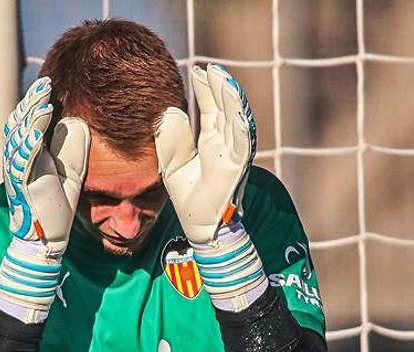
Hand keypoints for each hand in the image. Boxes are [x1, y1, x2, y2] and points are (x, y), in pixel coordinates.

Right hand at [0, 77, 89, 321]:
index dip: (34, 103)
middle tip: (46, 82)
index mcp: (26, 158)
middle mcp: (17, 161)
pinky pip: (25, 155)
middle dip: (31, 101)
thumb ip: (70, 149)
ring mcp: (18, 172)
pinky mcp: (24, 183)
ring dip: (32, 113)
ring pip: (19, 135)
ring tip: (44, 94)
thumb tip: (79, 124)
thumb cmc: (55, 208)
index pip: (25, 124)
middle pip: (19, 124)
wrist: (45, 240)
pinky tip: (42, 122)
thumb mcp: (68, 172)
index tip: (49, 84)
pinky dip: (32, 137)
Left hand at [154, 64, 256, 245]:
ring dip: (233, 101)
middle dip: (220, 87)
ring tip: (223, 80)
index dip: (206, 89)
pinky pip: (243, 144)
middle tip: (210, 67)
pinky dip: (241, 127)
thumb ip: (171, 138)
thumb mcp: (171, 162)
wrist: (198, 223)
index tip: (199, 70)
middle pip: (226, 109)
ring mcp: (234, 154)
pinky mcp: (237, 168)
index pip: (211, 109)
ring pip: (238, 121)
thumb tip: (170, 112)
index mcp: (211, 141)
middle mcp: (225, 144)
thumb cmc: (188, 195)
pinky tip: (236, 112)